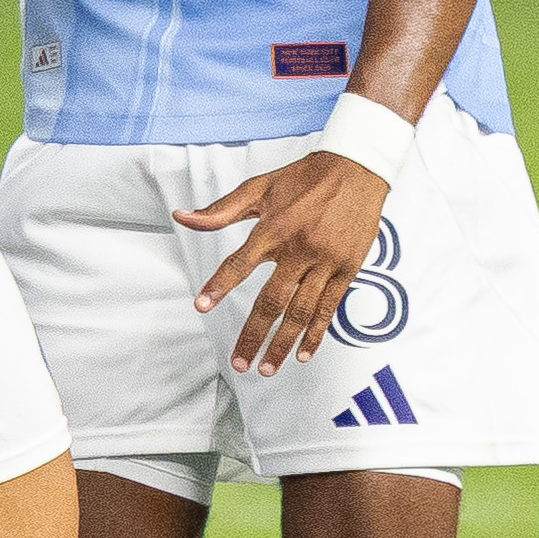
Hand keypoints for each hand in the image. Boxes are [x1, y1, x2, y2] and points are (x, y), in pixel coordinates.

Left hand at [174, 148, 392, 375]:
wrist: (357, 168)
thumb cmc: (305, 177)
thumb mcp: (260, 187)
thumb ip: (221, 210)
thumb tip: (181, 216)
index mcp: (274, 228)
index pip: (239, 264)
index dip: (219, 286)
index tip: (202, 307)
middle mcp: (300, 249)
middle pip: (272, 301)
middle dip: (253, 335)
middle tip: (239, 362)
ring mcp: (325, 262)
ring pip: (301, 312)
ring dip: (282, 344)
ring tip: (266, 369)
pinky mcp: (347, 269)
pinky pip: (329, 308)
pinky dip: (316, 334)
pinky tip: (302, 354)